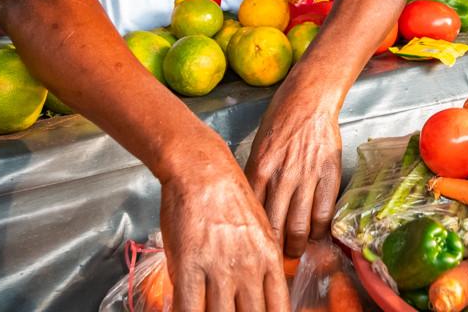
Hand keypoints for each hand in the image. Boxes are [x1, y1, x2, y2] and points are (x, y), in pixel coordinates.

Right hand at [160, 139, 288, 311]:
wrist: (203, 169)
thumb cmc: (228, 195)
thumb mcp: (258, 229)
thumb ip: (261, 263)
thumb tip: (258, 291)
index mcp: (269, 261)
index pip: (278, 311)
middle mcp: (249, 269)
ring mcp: (220, 269)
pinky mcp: (190, 266)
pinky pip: (190, 308)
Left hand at [245, 84, 342, 257]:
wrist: (309, 99)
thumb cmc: (280, 120)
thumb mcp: (258, 148)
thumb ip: (255, 177)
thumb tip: (252, 207)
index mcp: (258, 170)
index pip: (251, 215)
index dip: (253, 238)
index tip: (254, 250)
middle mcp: (280, 177)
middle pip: (273, 228)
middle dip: (273, 251)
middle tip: (274, 260)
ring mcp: (306, 178)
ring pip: (298, 227)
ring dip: (296, 246)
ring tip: (295, 250)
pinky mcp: (328, 176)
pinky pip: (323, 214)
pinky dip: (318, 230)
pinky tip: (314, 233)